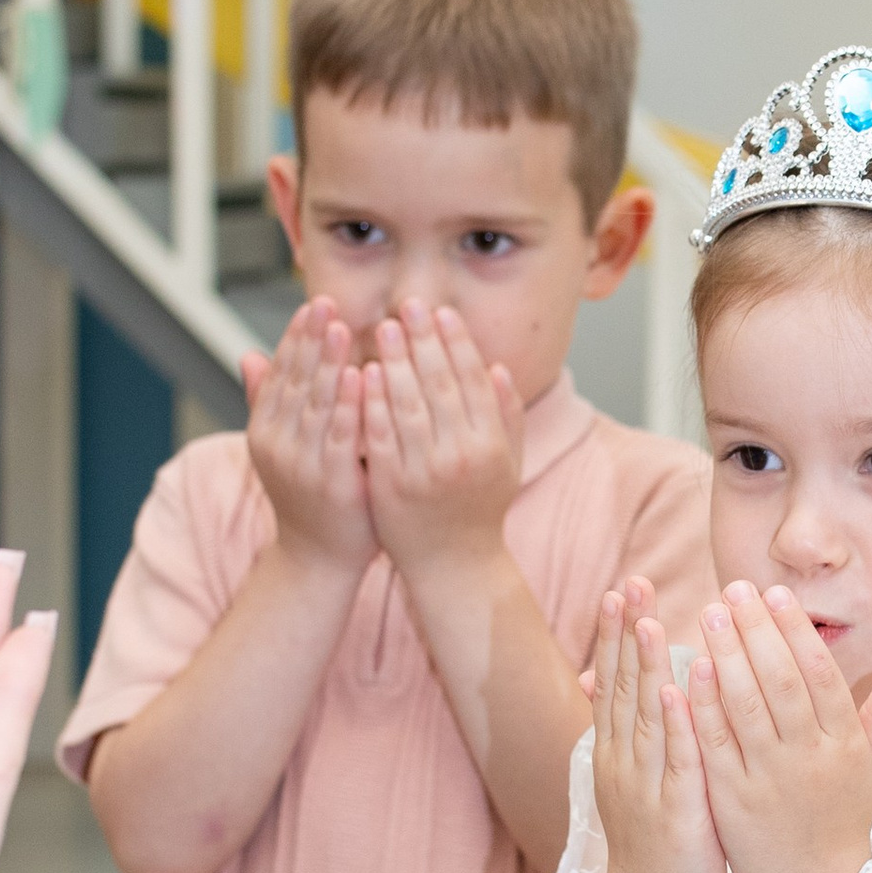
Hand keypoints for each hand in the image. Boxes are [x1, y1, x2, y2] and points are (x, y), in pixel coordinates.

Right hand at [244, 299, 371, 577]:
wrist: (318, 558)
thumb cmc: (312, 497)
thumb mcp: (285, 445)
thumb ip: (269, 401)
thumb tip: (248, 353)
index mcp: (265, 431)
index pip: (280, 374)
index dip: (296, 339)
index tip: (314, 306)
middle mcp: (276, 444)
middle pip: (295, 382)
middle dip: (311, 341)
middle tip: (328, 304)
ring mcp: (301, 465)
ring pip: (314, 404)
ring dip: (327, 363)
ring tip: (341, 329)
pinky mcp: (330, 483)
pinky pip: (339, 436)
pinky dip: (347, 404)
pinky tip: (360, 377)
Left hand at [359, 302, 523, 586]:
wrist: (454, 567)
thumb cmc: (480, 512)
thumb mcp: (508, 464)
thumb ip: (507, 415)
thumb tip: (498, 367)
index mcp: (492, 445)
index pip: (473, 381)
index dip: (457, 343)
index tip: (441, 313)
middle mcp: (463, 455)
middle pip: (441, 385)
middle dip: (423, 341)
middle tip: (408, 306)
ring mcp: (427, 471)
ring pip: (409, 404)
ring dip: (395, 362)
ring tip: (384, 328)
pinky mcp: (394, 485)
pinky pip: (382, 434)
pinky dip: (372, 401)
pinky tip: (363, 373)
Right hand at [586, 582, 726, 872]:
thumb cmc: (658, 847)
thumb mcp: (641, 784)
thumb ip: (639, 737)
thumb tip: (635, 692)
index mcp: (617, 756)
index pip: (615, 684)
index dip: (617, 637)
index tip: (622, 589)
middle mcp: (624, 765)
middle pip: (624, 688)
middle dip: (626, 634)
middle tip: (630, 583)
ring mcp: (646, 788)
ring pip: (644, 717)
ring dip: (645, 666)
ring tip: (647, 619)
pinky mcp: (674, 813)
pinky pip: (676, 762)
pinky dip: (673, 724)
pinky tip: (673, 689)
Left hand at [687, 584, 871, 872]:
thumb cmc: (842, 824)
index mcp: (844, 745)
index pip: (820, 675)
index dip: (797, 631)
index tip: (776, 594)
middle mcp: (808, 757)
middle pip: (780, 681)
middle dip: (757, 630)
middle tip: (734, 588)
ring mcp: (768, 778)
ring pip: (745, 704)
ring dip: (726, 654)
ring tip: (709, 613)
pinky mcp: (732, 799)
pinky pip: (715, 743)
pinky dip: (702, 705)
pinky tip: (687, 669)